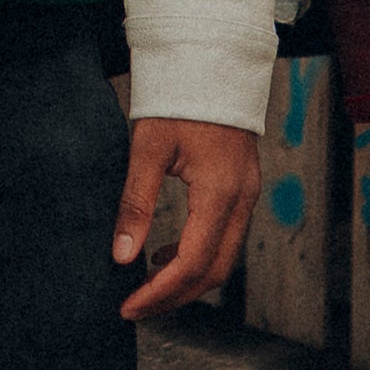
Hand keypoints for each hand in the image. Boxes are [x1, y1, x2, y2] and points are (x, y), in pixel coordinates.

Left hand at [115, 115, 260, 321]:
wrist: (212, 62)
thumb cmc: (178, 100)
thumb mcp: (148, 148)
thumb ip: (135, 203)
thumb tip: (122, 257)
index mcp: (219, 192)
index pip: (192, 263)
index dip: (160, 292)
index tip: (129, 307)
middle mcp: (242, 199)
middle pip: (214, 271)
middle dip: (174, 296)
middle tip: (135, 307)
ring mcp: (248, 195)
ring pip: (223, 258)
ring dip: (186, 279)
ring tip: (146, 284)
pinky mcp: (243, 188)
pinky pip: (225, 238)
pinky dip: (197, 256)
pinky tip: (166, 252)